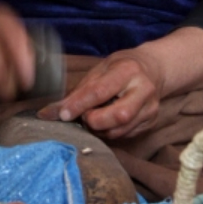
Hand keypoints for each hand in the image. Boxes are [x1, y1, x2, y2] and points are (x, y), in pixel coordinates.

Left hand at [41, 51, 168, 138]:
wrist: (154, 69)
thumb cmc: (120, 68)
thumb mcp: (99, 71)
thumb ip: (77, 92)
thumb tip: (48, 114)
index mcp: (128, 70)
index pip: (100, 92)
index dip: (79, 105)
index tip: (63, 114)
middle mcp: (144, 89)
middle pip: (118, 115)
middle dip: (94, 121)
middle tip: (85, 117)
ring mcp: (150, 108)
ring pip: (121, 130)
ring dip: (100, 130)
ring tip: (93, 119)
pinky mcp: (151, 122)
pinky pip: (125, 135)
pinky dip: (110, 132)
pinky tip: (107, 122)